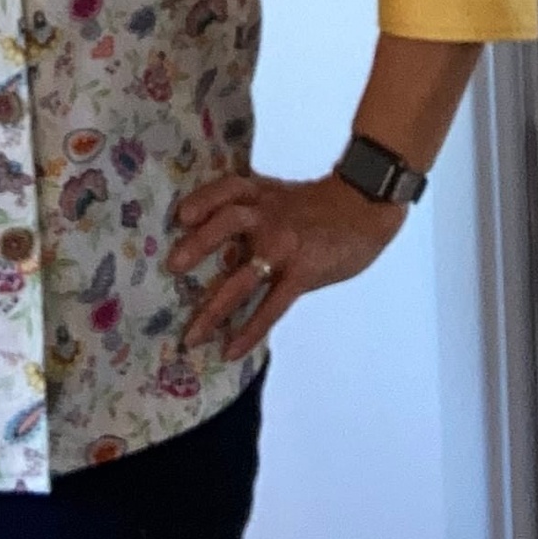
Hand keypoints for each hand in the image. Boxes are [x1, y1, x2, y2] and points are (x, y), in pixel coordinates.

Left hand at [166, 172, 405, 361]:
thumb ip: (251, 211)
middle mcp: (268, 216)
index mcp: (260, 194)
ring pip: (243, 278)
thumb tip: (214, 241)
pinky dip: (249, 330)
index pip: (225, 190)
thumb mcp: (279, 195)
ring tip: (192, 335)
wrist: (365, 207)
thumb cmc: (318, 204)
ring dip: (215, 308)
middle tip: (172, 266)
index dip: (202, 200)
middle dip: (198, 245)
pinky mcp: (302, 274)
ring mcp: (285, 247)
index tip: (181, 216)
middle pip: (227, 224)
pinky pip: (271, 307)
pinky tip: (231, 349)